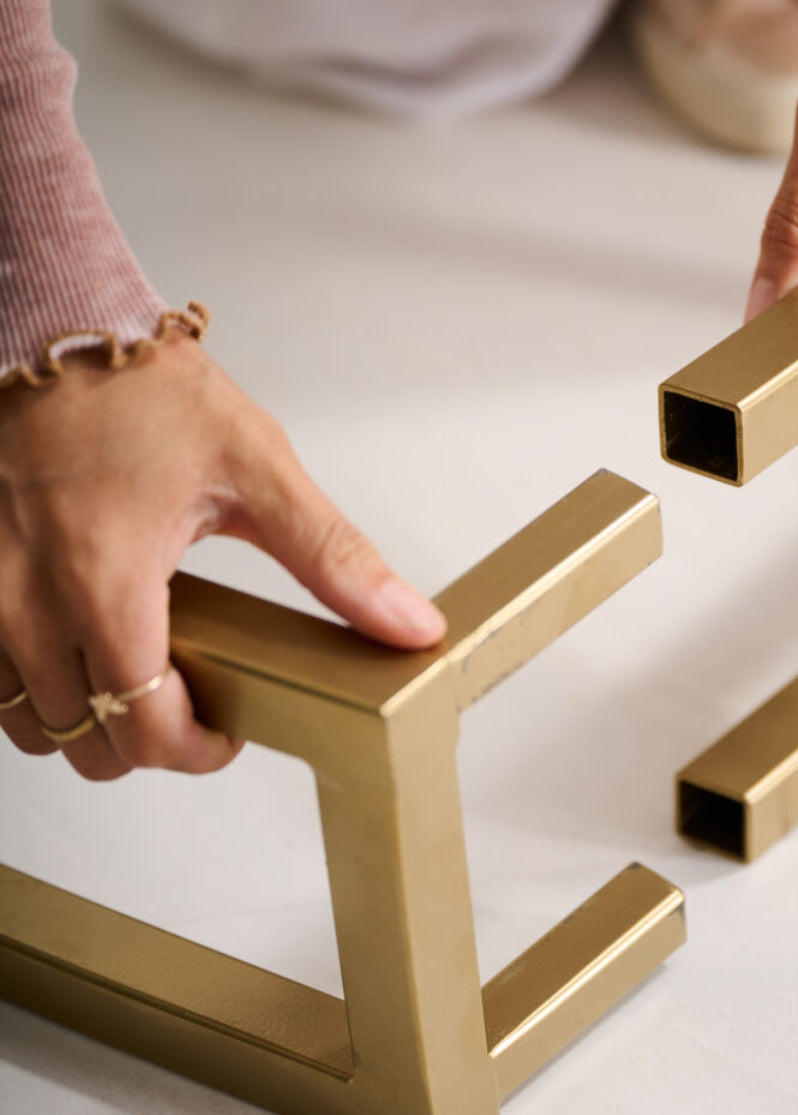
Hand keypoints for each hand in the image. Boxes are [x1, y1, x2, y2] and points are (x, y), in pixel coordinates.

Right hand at [0, 334, 446, 780]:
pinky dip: (36, 689)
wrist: (50, 328)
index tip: (228, 732)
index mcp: (106, 581)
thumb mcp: (259, 469)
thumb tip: (406, 622)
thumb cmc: (142, 390)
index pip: (143, 727)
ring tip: (141, 677)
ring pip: (26, 724)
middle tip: (194, 704)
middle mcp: (26, 601)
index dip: (195, 751)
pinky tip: (81, 650)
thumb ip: (335, 558)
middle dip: (149, 742)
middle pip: (84, 742)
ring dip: (89, 722)